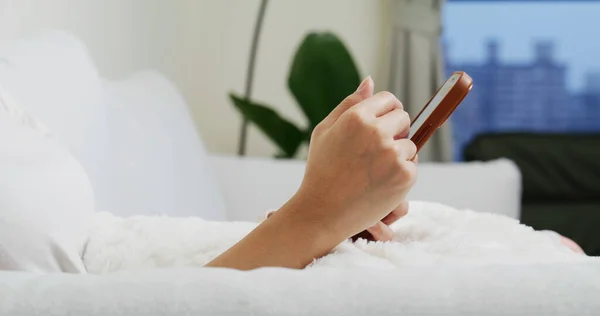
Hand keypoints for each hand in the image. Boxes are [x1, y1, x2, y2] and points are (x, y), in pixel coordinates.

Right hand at [291, 76, 417, 241]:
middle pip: (403, 119)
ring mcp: (393, 154)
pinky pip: (412, 166)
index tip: (381, 124)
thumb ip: (349, 103)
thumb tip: (370, 81)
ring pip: (409, 144)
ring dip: (398, 155)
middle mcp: (377, 132)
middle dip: (394, 131)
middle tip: (375, 152)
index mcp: (357, 117)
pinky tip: (379, 183)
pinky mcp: (404, 175)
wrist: (323, 211)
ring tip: (373, 171)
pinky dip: (400, 174)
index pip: (389, 99)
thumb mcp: (325, 131)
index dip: (386, 111)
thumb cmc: (321, 169)